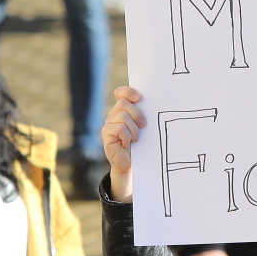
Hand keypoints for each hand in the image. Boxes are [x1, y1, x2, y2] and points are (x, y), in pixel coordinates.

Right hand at [102, 86, 145, 201]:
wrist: (131, 163)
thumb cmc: (139, 144)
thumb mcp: (142, 127)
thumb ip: (141, 114)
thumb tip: (150, 104)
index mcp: (122, 110)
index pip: (120, 93)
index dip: (128, 92)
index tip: (139, 98)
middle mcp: (113, 115)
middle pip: (124, 104)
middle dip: (137, 114)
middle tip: (143, 125)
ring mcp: (108, 124)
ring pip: (123, 117)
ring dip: (134, 129)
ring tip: (136, 139)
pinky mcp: (106, 135)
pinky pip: (119, 129)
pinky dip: (127, 136)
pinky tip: (128, 143)